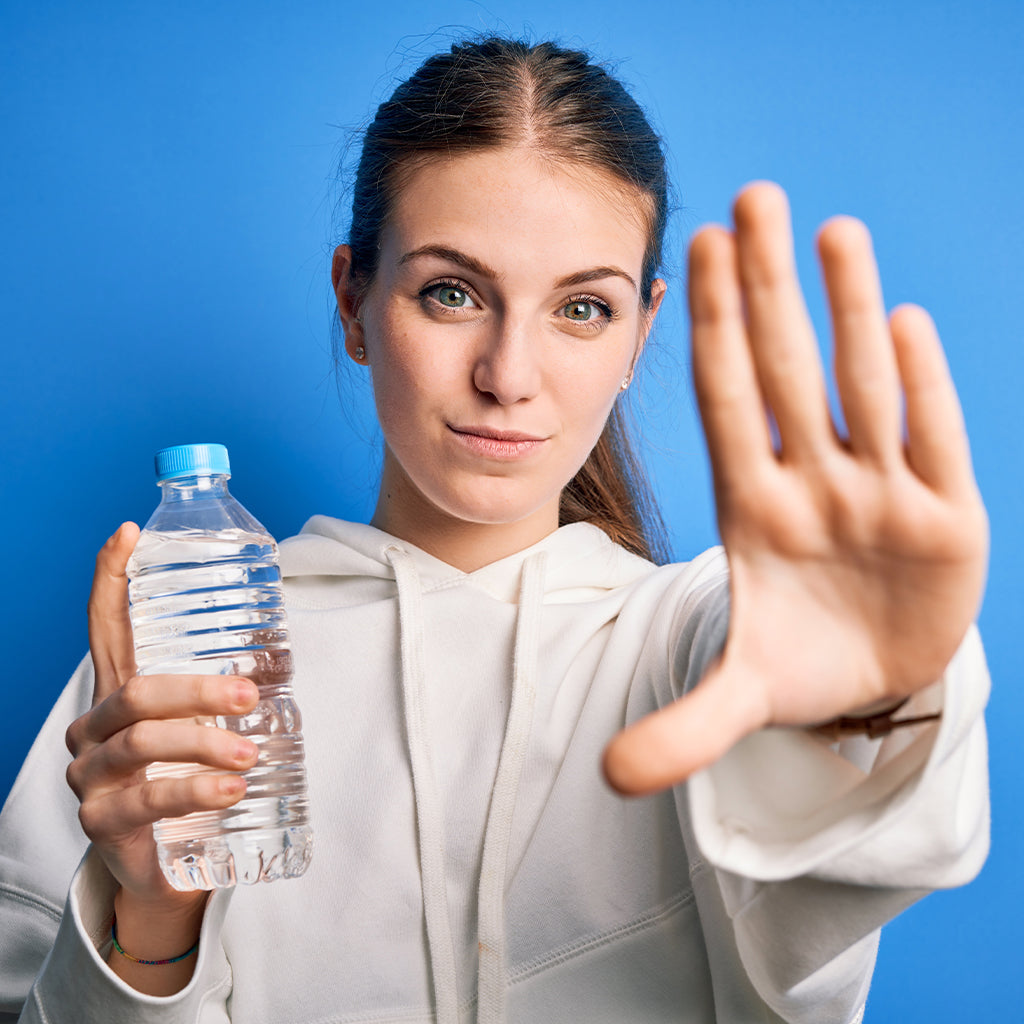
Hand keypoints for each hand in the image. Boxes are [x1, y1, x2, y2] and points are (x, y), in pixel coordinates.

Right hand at [64, 522, 260, 914]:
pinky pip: (146, 799)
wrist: (170, 862)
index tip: (128, 533)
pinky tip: (229, 790)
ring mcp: (91, 775)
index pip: (107, 626)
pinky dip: (193, 790)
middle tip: (249, 697)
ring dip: (203, 744)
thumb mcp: (203, 728)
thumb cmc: (192, 776)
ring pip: (143, 741)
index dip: (112, 578)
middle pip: (138, 691)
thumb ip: (223, 691)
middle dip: (197, 690)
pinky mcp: (101, 822)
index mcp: (120, 692)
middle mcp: (95, 727)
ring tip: (249, 757)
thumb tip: (282, 652)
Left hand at [604, 182, 987, 794]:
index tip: (690, 250)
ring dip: (845, 310)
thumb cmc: (802, 662)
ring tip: (828, 229)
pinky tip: (899, 319)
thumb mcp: (741, 696)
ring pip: (861, 387)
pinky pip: (932, 440)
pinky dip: (920, 387)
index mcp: (754, 510)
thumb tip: (609, 779)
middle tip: (750, 195)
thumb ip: (683, 729)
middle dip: (767, 291)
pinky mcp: (946, 519)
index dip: (710, 332)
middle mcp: (814, 486)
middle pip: (787, 371)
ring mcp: (880, 495)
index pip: (726, 404)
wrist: (878, 682)